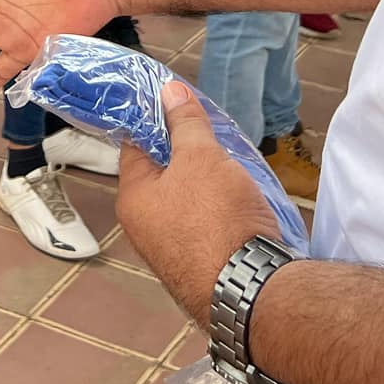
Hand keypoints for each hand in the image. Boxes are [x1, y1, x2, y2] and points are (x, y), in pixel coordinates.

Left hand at [117, 81, 273, 330]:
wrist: (251, 291)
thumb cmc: (217, 220)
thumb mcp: (201, 157)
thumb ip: (185, 123)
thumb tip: (169, 92)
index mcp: (132, 198)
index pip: (134, 145)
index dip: (155, 119)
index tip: (176, 103)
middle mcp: (144, 227)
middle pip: (161, 174)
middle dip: (186, 153)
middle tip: (211, 135)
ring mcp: (171, 250)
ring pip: (185, 201)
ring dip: (205, 182)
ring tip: (231, 166)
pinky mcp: (199, 266)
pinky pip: (204, 225)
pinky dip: (218, 210)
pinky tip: (239, 203)